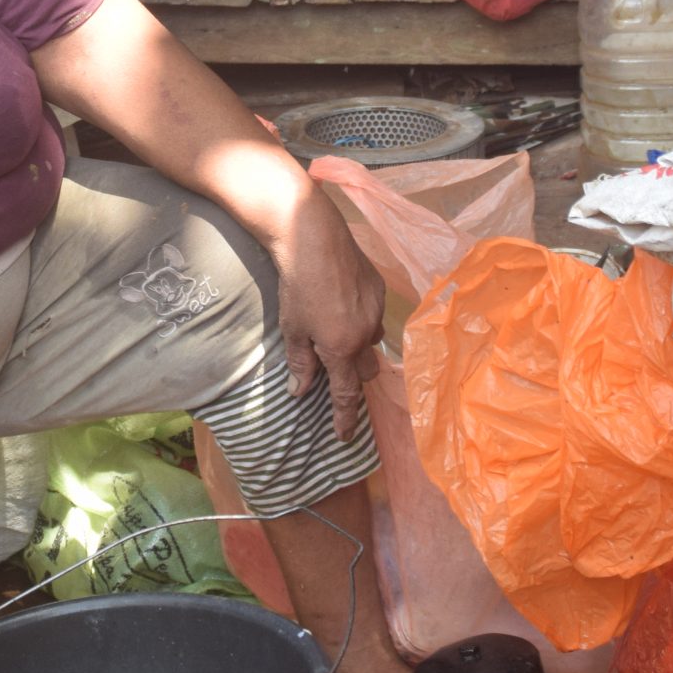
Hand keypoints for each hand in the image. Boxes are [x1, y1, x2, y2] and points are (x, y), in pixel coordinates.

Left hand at [274, 191, 386, 440]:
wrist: (312, 235)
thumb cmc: (297, 284)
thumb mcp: (292, 328)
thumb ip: (300, 363)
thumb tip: (300, 392)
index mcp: (343, 348)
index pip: (347, 394)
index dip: (345, 418)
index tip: (345, 437)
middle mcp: (367, 333)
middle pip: (365, 370)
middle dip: (352, 376)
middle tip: (334, 372)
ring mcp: (377, 309)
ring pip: (372, 341)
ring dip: (358, 346)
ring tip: (337, 333)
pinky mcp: (380, 288)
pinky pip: (375, 315)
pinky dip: (361, 319)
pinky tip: (343, 304)